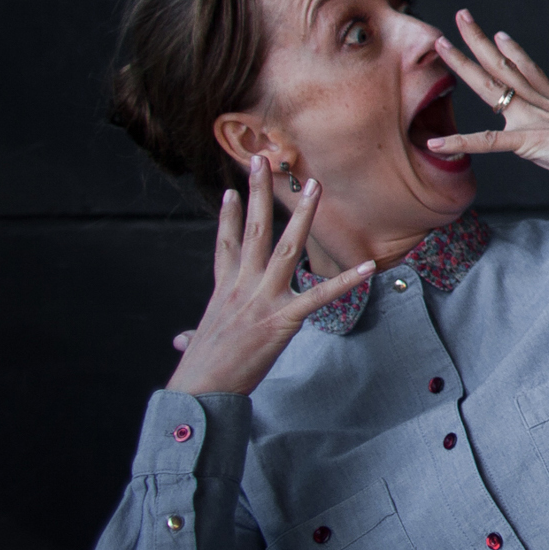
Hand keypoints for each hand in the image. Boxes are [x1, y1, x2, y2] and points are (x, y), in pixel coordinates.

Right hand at [166, 157, 375, 396]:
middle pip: (253, 230)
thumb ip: (194, 334)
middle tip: (263, 159)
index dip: (228, 216)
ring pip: (287, 248)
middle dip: (260, 193)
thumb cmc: (200, 370)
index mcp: (224, 289)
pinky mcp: (283, 318)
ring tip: (316, 187)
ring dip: (303, 215)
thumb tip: (182, 340)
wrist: (199, 390)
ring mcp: (263, 298)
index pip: (226, 244)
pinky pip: (320, 295)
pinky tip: (367, 267)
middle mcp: (243, 286)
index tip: (229, 191)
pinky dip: (345, 281)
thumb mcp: (198, 342)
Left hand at [429, 11, 548, 184]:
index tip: (499, 34)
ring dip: (462, 65)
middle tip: (461, 15)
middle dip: (479, 40)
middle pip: (503, 65)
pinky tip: (435, 144)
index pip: (528, 72)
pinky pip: (488, 142)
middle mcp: (540, 104)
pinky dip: (460, 143)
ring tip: (440, 44)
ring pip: (490, 86)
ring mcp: (532, 119)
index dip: (512, 52)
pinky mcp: (529, 141)